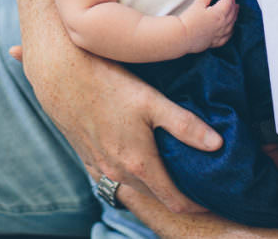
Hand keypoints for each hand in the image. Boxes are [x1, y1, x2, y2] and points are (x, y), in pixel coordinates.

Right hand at [13, 44, 277, 190]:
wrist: (59, 74)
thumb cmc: (106, 82)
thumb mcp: (151, 100)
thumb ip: (185, 125)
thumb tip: (218, 145)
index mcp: (138, 163)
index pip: (175, 201)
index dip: (197, 204)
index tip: (212, 197)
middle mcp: (118, 171)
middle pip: (155, 195)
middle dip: (178, 193)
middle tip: (197, 180)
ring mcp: (99, 165)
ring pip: (134, 184)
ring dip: (153, 182)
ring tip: (171, 168)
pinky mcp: (87, 155)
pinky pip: (113, 174)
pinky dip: (130, 173)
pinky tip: (136, 156)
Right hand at [179, 0, 237, 53]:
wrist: (182, 37)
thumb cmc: (188, 22)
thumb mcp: (197, 5)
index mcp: (219, 14)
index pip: (228, 2)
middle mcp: (222, 24)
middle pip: (232, 12)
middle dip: (233, 3)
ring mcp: (219, 34)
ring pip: (232, 24)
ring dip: (235, 16)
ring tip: (235, 11)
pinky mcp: (215, 42)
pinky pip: (227, 37)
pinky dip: (231, 31)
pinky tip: (230, 29)